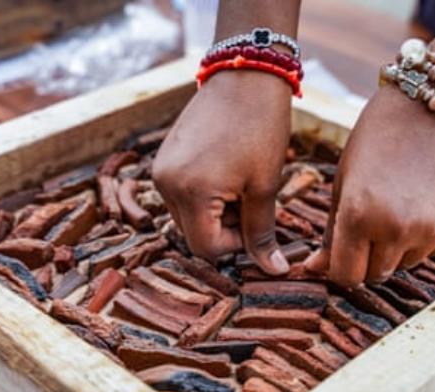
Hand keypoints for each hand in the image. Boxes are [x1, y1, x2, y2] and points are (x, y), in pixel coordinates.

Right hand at [153, 71, 291, 274]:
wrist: (244, 77)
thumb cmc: (260, 128)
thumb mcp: (264, 186)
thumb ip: (263, 233)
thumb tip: (274, 271)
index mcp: (191, 193)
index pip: (206, 248)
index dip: (235, 245)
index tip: (255, 224)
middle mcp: (165, 183)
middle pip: (192, 234)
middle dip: (224, 228)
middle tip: (249, 200)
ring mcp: (161, 169)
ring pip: (186, 216)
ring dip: (213, 213)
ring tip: (237, 185)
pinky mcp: (163, 158)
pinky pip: (180, 194)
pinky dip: (202, 196)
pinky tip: (224, 173)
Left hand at [306, 85, 434, 285]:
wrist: (429, 108)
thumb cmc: (374, 142)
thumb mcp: (343, 184)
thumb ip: (330, 232)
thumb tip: (314, 269)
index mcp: (359, 216)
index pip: (345, 277)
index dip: (338, 270)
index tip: (339, 256)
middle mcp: (396, 229)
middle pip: (374, 275)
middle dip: (365, 259)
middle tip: (366, 224)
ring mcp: (431, 230)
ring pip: (402, 266)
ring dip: (393, 250)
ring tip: (394, 207)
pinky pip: (429, 251)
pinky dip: (420, 239)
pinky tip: (418, 203)